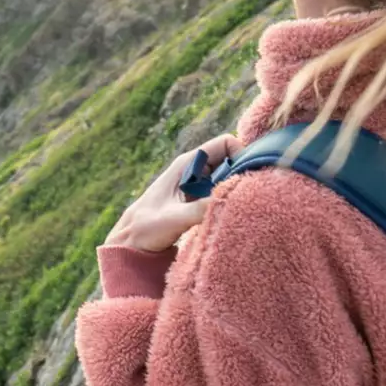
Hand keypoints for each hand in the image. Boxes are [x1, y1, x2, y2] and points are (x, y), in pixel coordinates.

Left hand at [106, 135, 238, 252]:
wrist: (131, 241)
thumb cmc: (146, 227)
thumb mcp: (174, 218)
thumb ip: (200, 209)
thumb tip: (229, 201)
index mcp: (187, 164)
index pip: (225, 143)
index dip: (242, 154)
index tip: (251, 176)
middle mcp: (195, 169)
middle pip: (232, 160)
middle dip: (244, 173)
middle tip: (254, 194)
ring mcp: (198, 184)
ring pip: (229, 178)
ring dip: (238, 189)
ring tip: (246, 207)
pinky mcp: (200, 200)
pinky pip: (223, 193)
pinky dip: (232, 201)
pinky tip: (234, 215)